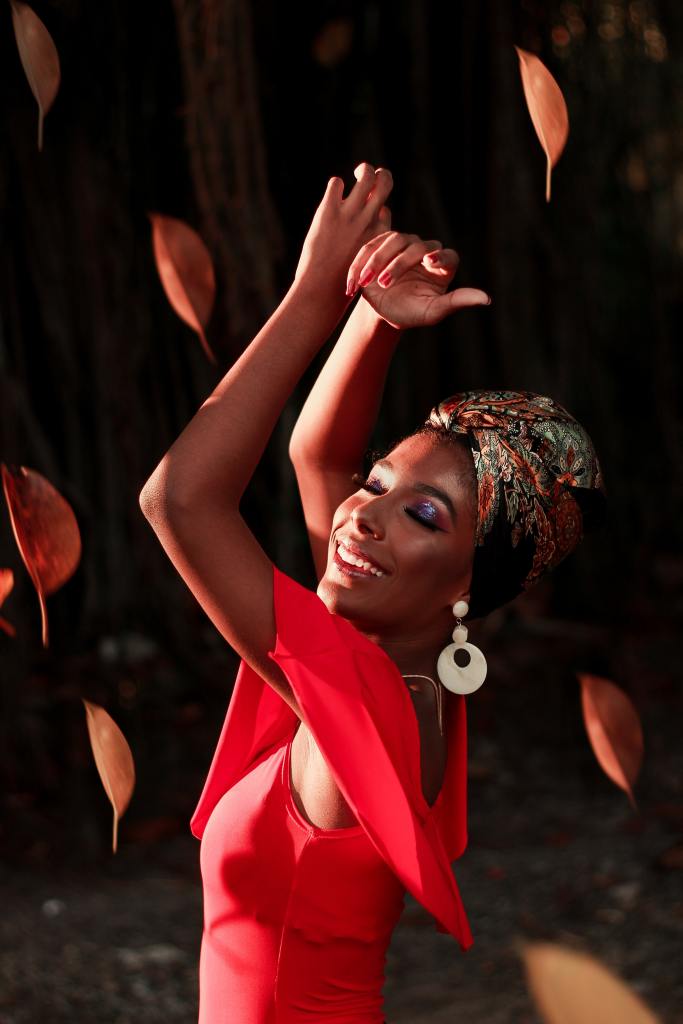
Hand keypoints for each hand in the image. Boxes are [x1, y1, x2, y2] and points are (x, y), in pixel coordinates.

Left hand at [294, 163, 392, 300]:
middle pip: (385, 182)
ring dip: (363, 169)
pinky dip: (335, 186)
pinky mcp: (330, 211)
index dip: (377, 209)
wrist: (322, 290)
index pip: (385, 210)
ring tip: (354, 173)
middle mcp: (369, 220)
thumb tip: (363, 239)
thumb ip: (365, 250)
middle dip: (378, 174)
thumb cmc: (341, 284)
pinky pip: (336, 183)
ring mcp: (350, 214)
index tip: (366, 217)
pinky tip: (331, 196)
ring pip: (367, 175)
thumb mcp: (364, 267)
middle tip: (363, 176)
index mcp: (381, 235)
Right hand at [347, 230, 490, 328]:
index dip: (440, 256)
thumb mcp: (433, 311)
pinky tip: (354, 281)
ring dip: (378, 260)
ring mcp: (402, 244)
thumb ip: (457, 302)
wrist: (383, 312)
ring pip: (393, 240)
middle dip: (399, 264)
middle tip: (386, 283)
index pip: (448, 256)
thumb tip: (486, 299)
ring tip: (367, 280)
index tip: (431, 261)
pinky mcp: (380, 244)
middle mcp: (424, 250)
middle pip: (415, 246)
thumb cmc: (411, 313)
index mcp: (442, 266)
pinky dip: (361, 261)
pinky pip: (371, 245)